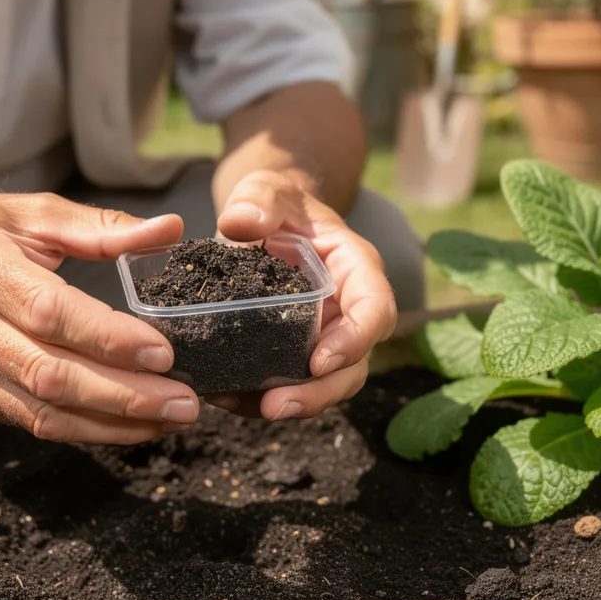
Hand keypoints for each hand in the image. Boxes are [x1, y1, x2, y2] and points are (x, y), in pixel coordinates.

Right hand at [0, 191, 200, 443]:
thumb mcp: (32, 211)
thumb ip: (102, 227)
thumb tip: (169, 230)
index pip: (49, 312)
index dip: (108, 338)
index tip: (164, 352)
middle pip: (50, 374)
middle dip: (124, 397)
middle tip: (184, 404)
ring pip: (40, 411)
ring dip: (111, 424)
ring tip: (169, 421)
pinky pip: (28, 421)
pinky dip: (83, 429)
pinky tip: (128, 425)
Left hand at [208, 170, 397, 419]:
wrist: (264, 221)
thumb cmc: (276, 204)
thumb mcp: (268, 190)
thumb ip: (260, 199)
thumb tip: (239, 223)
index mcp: (356, 269)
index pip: (374, 310)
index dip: (355, 340)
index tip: (319, 361)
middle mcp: (349, 310)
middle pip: (354, 364)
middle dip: (320, 392)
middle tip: (277, 406)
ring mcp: (326, 337)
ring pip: (326, 385)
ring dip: (294, 404)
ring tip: (250, 410)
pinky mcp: (297, 353)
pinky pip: (289, 386)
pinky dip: (260, 400)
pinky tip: (226, 399)